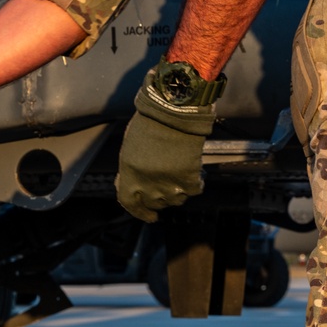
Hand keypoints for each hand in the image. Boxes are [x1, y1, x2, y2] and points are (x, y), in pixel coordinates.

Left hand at [115, 75, 216, 222]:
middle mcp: (147, 182)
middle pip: (154, 203)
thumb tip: (134, 184)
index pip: (129, 203)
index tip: (149, 216)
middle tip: (165, 194)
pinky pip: (193, 191)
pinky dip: (196, 185)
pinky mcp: (188, 177)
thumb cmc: (150, 122)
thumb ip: (131, 169)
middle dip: (158, 202)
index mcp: (129, 173)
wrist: (173, 109)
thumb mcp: (130, 147)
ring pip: (175, 200)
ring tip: (180, 181)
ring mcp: (168, 182)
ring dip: (177, 194)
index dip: (139, 212)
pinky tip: (197, 177)